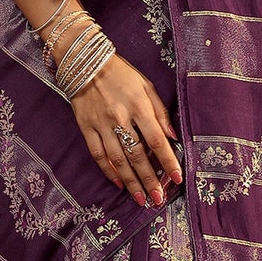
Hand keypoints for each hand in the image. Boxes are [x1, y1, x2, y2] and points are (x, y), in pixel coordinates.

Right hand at [70, 52, 182, 207]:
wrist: (84, 61)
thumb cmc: (121, 73)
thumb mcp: (146, 85)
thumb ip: (160, 111)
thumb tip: (173, 136)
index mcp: (139, 105)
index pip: (157, 139)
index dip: (168, 161)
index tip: (177, 178)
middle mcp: (120, 117)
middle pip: (137, 155)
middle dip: (149, 180)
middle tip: (158, 199)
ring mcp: (101, 124)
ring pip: (118, 159)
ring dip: (131, 181)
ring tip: (141, 198)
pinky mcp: (86, 127)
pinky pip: (98, 154)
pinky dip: (108, 171)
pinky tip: (119, 183)